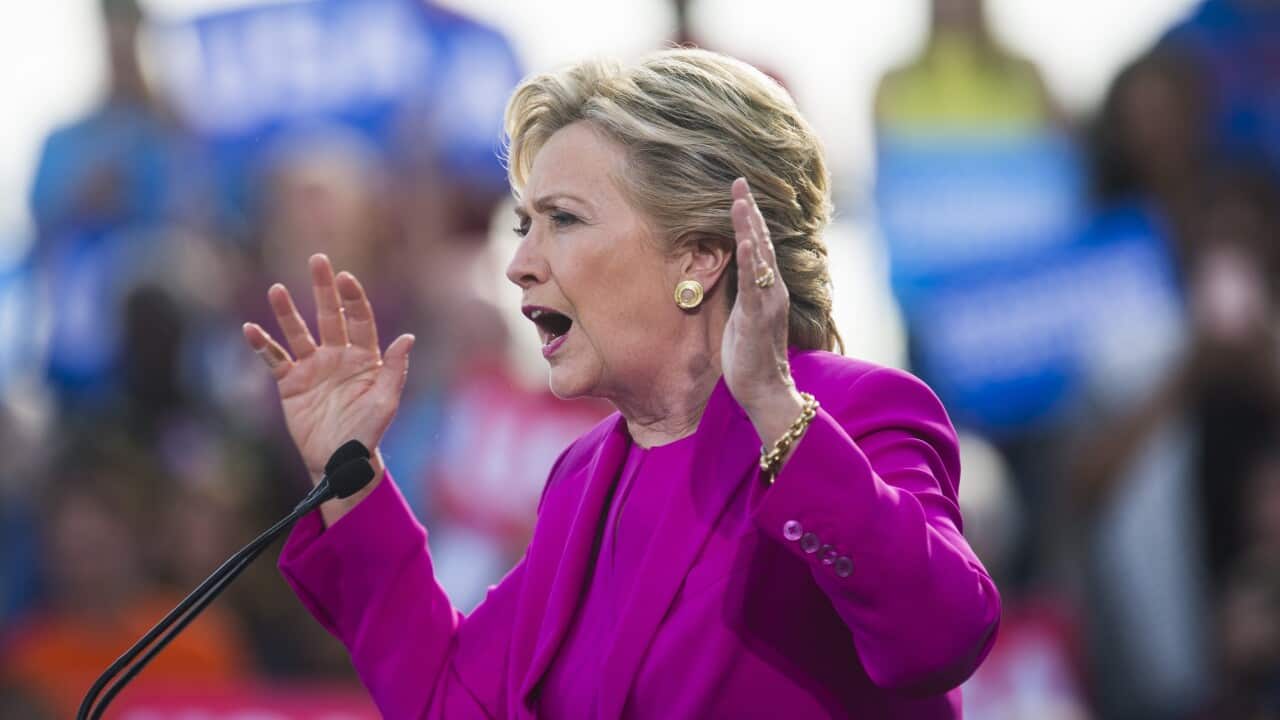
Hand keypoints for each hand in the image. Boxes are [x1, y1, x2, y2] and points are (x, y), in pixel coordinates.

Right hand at [242, 254, 413, 511]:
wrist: (341, 460)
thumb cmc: (369, 431)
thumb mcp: (386, 401)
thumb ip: (395, 369)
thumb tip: (408, 338)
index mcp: (364, 357)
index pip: (358, 319)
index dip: (352, 298)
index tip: (346, 278)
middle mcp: (337, 356)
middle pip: (328, 315)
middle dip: (323, 289)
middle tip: (318, 260)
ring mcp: (312, 367)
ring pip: (298, 332)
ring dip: (287, 312)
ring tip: (277, 289)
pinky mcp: (290, 383)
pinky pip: (274, 359)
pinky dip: (263, 345)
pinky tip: (251, 329)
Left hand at [722, 178, 803, 442]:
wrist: (766, 390)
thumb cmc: (752, 356)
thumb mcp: (743, 317)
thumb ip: (742, 294)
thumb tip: (733, 274)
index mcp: (767, 288)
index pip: (758, 245)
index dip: (749, 217)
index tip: (739, 191)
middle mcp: (772, 289)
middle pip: (761, 241)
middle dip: (749, 210)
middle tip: (739, 181)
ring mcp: (768, 301)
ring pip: (759, 256)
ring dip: (749, 226)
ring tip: (740, 199)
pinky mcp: (759, 316)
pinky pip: (754, 284)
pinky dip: (750, 260)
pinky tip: (745, 241)